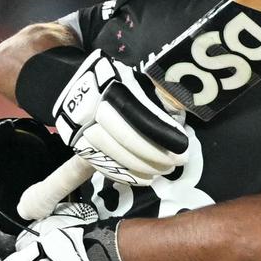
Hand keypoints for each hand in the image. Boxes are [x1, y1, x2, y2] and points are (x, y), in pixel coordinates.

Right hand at [52, 50, 190, 183]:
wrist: (88, 89)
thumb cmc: (125, 86)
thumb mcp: (145, 82)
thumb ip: (163, 96)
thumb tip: (182, 111)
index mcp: (113, 84)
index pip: (139, 114)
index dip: (162, 133)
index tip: (182, 146)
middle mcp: (92, 104)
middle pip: (125, 136)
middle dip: (155, 154)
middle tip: (177, 162)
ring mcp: (81, 126)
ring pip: (113, 153)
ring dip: (143, 167)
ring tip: (165, 171)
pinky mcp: (78, 144)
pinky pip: (102, 165)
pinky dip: (126, 175)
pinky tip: (146, 178)